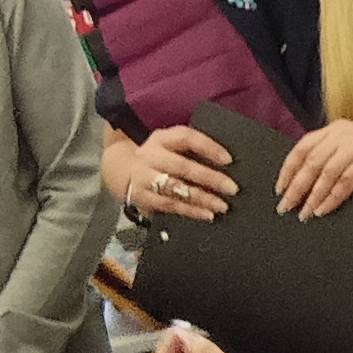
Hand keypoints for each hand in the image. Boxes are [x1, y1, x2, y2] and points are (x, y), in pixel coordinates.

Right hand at [123, 124, 237, 221]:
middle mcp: (151, 156)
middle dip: (209, 177)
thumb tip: (226, 165)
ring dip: (201, 198)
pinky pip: (170, 205)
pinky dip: (190, 211)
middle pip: (182, 166)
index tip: (228, 159)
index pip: (186, 137)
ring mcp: (144, 178)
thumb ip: (192, 151)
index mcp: (161, 139)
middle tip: (232, 188)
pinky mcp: (143, 197)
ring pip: (176, 188)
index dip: (208, 147)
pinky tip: (207, 215)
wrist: (121, 172)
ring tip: (222, 205)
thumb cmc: (159, 159)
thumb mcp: (169, 147)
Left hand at [276, 119, 352, 218]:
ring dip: (312, 196)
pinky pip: (345, 182)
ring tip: (304, 213)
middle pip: (311, 162)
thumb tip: (307, 182)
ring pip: (326, 173)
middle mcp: (344, 134)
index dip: (288, 169)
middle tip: (286, 206)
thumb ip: (334, 158)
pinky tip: (324, 209)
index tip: (280, 188)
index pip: (302, 147)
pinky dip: (332, 198)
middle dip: (296, 187)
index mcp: (336, 130)